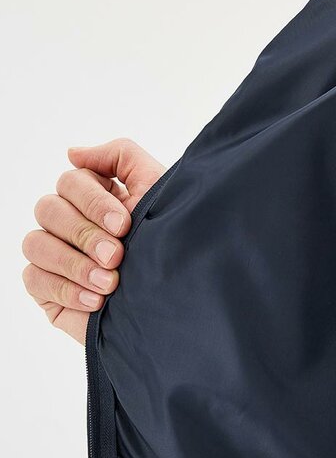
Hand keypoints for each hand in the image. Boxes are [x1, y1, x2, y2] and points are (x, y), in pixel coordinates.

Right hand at [22, 137, 166, 345]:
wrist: (180, 304)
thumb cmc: (173, 244)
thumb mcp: (157, 190)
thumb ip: (121, 156)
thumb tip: (72, 153)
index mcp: (95, 197)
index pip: (71, 182)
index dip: (94, 202)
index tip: (125, 225)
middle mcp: (70, 222)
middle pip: (48, 209)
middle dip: (85, 234)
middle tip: (117, 257)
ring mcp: (55, 255)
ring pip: (36, 243)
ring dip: (74, 263)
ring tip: (110, 283)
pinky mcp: (47, 289)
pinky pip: (34, 278)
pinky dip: (65, 288)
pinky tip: (96, 301)